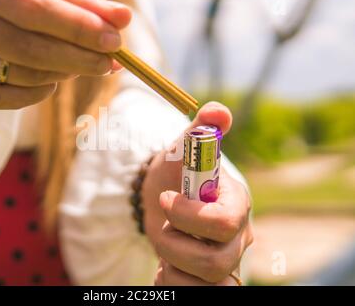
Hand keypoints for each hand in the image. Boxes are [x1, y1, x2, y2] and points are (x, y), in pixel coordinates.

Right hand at [0, 0, 130, 108]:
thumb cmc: (13, 2)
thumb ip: (82, 3)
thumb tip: (122, 18)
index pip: (34, 6)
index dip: (78, 26)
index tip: (114, 40)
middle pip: (25, 44)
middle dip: (77, 57)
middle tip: (108, 63)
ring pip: (18, 72)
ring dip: (60, 74)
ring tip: (78, 67)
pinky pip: (4, 96)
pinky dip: (37, 93)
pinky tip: (50, 82)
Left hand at [142, 102, 252, 284]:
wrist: (165, 196)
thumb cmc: (176, 173)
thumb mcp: (183, 148)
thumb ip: (200, 130)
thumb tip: (216, 111)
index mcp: (236, 204)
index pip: (223, 223)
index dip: (189, 217)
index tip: (165, 200)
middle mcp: (238, 237)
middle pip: (213, 262)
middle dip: (173, 245)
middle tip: (161, 227)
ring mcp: (227, 261)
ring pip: (207, 285)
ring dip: (173, 268)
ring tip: (164, 246)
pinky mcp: (212, 279)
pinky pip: (200, 294)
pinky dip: (177, 284)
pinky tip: (168, 267)